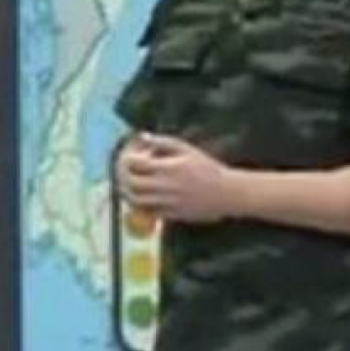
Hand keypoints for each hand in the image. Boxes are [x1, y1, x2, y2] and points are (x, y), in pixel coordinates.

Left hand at [119, 133, 241, 224]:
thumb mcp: (187, 149)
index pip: (135, 163)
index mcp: (167, 168)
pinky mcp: (170, 215)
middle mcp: (164, 187)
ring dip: (126, 191)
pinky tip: (139, 197)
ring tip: (127, 184)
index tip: (128, 155)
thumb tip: (142, 136)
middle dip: (122, 175)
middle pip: (131, 183)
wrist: (227, 193)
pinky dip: (138, 205)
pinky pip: (147, 212)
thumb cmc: (207, 168)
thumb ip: (163, 142)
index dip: (127, 158)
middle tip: (122, 171)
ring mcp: (166, 203)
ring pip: (135, 200)